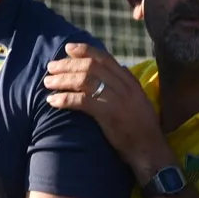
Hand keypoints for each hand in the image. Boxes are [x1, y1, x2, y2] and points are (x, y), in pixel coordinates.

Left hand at [44, 42, 173, 181]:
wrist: (150, 149)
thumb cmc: (142, 129)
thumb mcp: (138, 100)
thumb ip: (126, 84)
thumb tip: (117, 70)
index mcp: (129, 81)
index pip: (104, 58)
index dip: (85, 51)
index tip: (68, 48)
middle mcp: (123, 86)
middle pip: (90, 66)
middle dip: (67, 64)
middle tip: (51, 67)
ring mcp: (116, 99)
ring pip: (84, 80)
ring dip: (62, 80)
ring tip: (48, 83)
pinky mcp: (108, 114)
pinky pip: (82, 101)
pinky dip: (64, 99)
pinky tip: (52, 101)